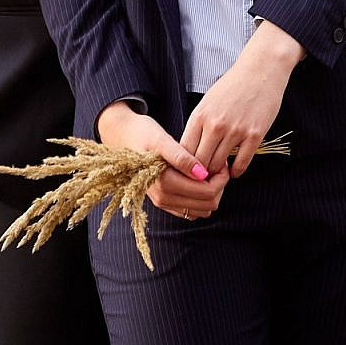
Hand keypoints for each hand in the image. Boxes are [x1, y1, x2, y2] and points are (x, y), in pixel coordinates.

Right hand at [96, 100, 227, 218]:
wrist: (124, 138)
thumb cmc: (144, 134)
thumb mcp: (162, 140)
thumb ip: (181, 157)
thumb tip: (202, 173)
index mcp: (164, 184)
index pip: (208, 192)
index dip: (221, 177)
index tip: (221, 161)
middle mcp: (163, 198)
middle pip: (208, 204)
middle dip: (219, 185)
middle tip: (218, 165)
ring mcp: (163, 203)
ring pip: (203, 210)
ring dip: (212, 192)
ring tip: (209, 171)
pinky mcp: (165, 203)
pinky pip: (192, 210)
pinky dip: (202, 197)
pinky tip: (200, 178)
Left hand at [180, 23, 302, 178]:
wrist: (261, 70)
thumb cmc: (233, 86)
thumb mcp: (208, 102)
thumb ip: (198, 125)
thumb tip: (189, 151)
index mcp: (200, 115)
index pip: (184, 151)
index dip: (184, 165)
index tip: (188, 170)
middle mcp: (215, 125)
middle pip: (200, 162)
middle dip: (200, 172)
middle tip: (203, 176)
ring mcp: (236, 131)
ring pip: (219, 165)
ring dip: (218, 173)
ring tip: (219, 171)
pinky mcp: (255, 135)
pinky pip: (241, 163)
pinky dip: (236, 171)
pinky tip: (234, 169)